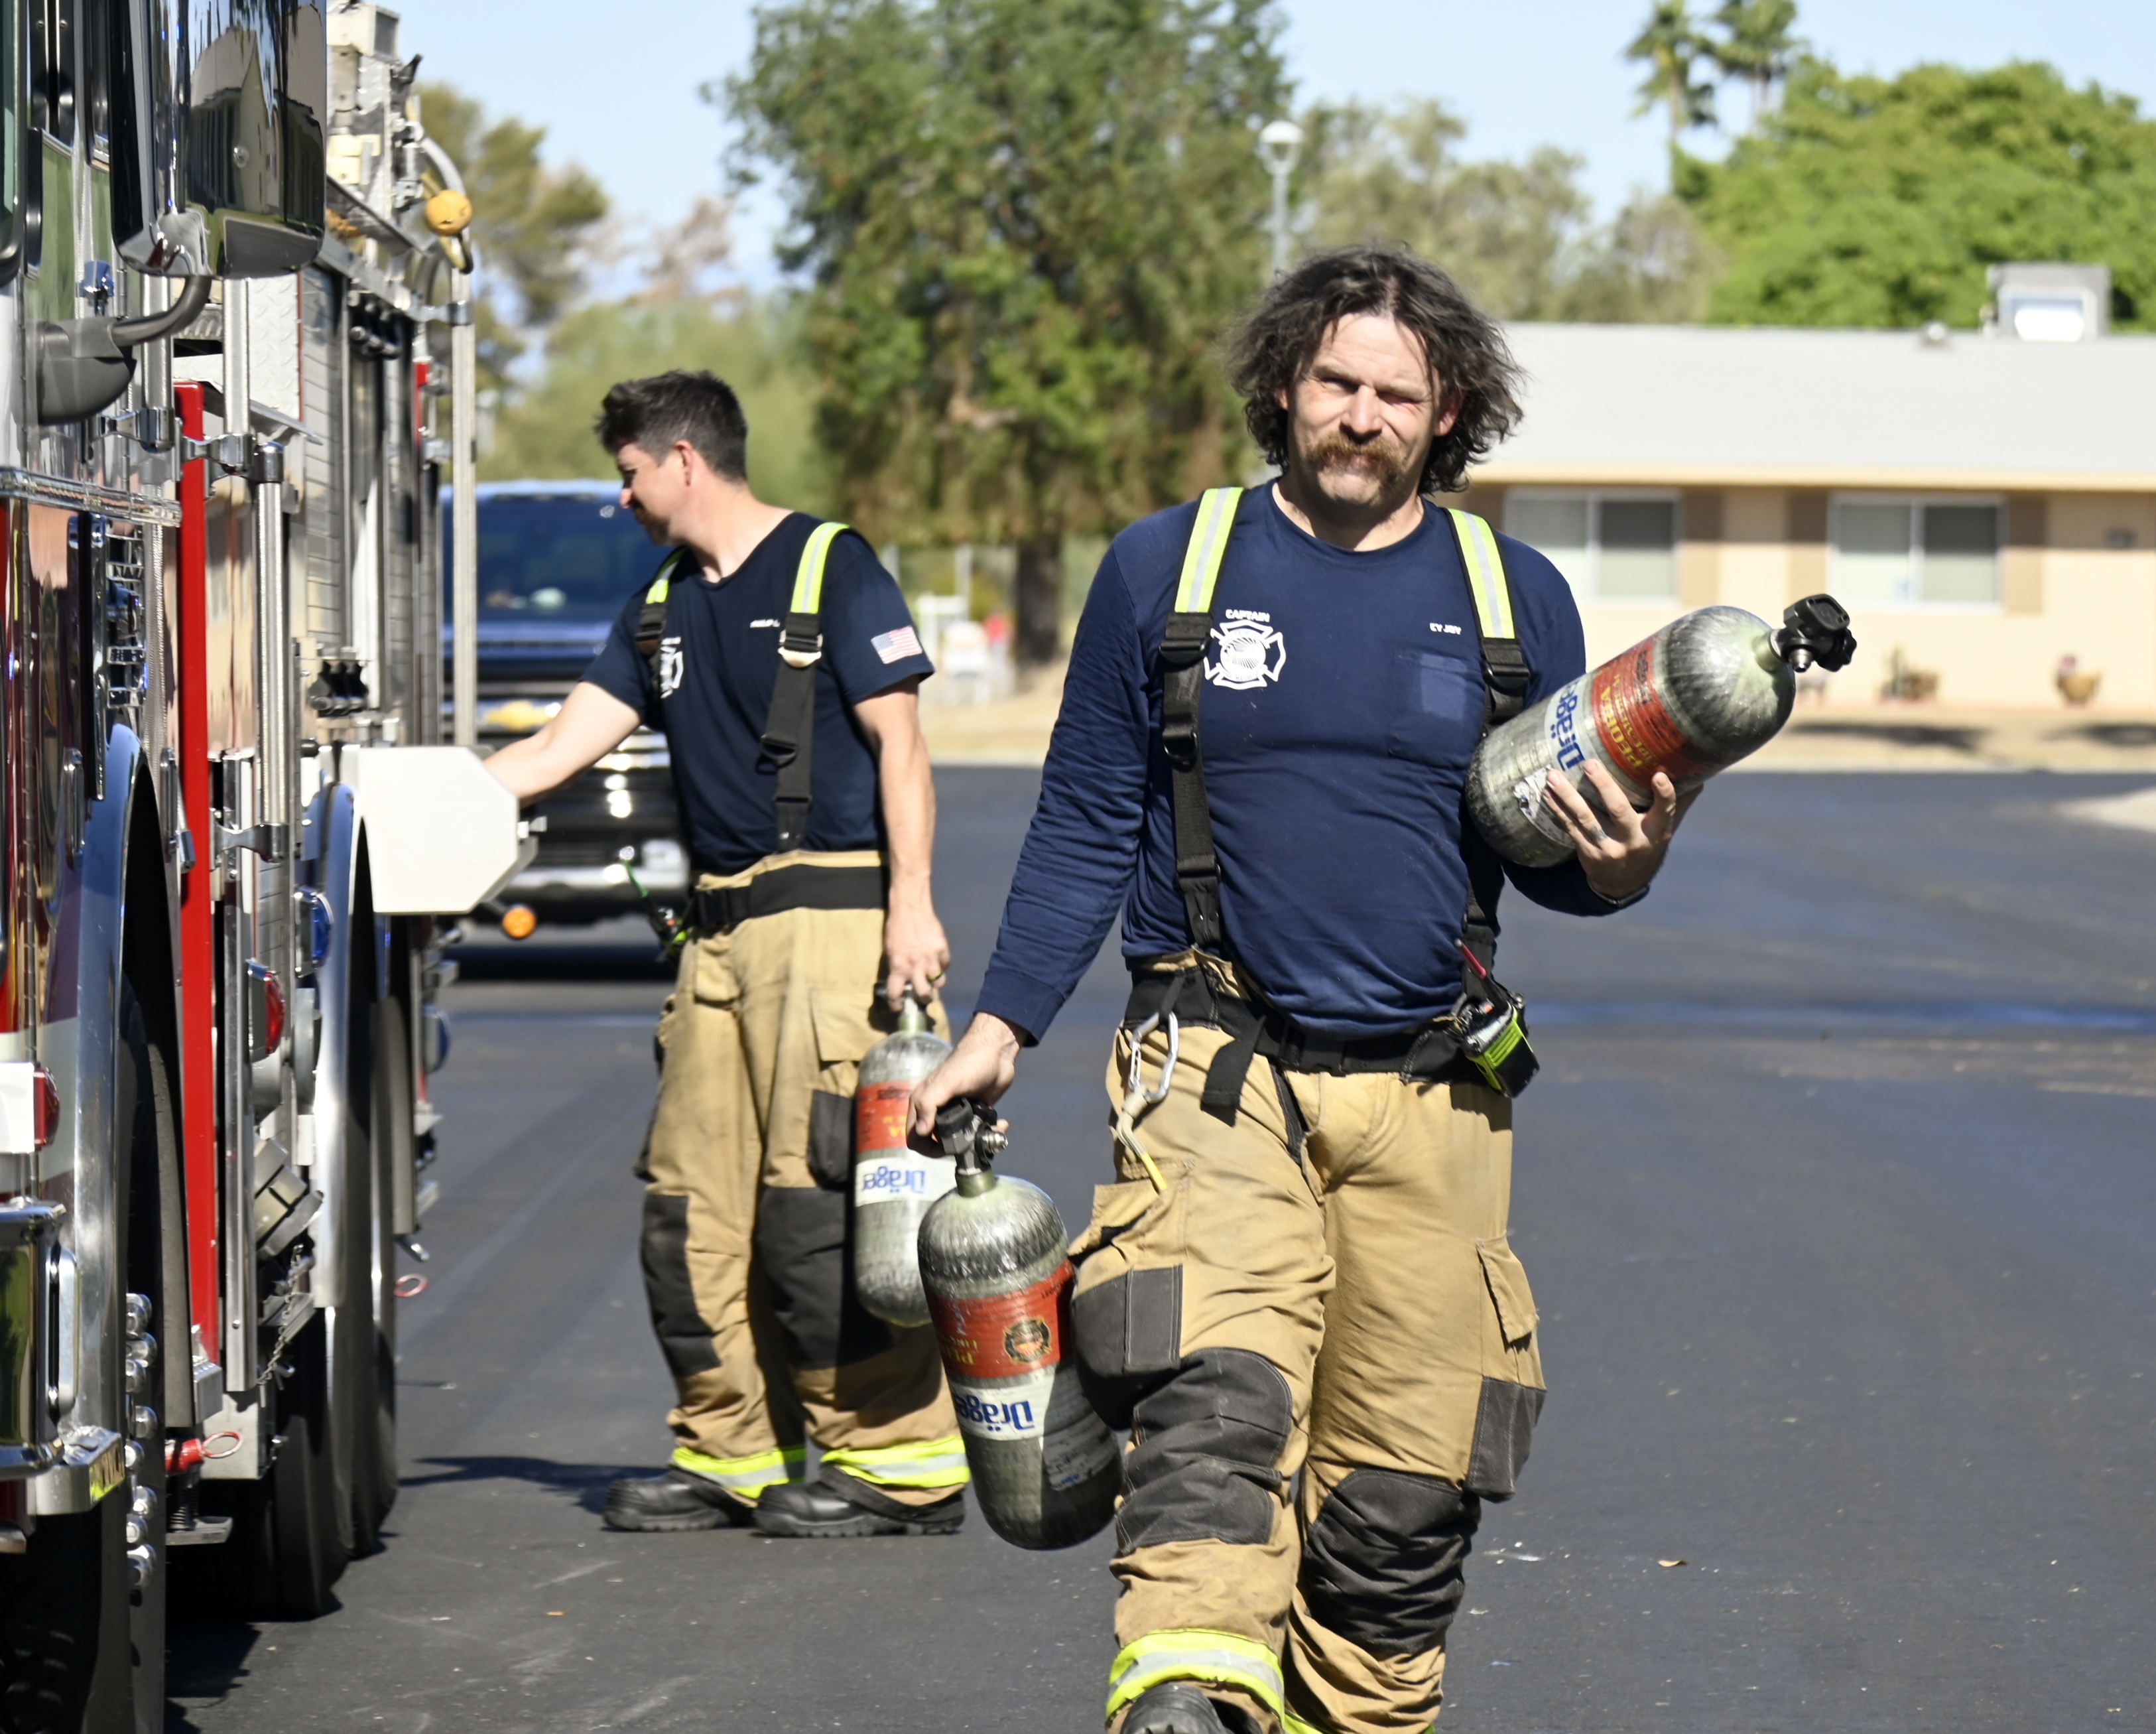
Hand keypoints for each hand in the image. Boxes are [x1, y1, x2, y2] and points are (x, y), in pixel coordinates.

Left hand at [882, 899, 950, 1010]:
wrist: (910, 908)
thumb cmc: (896, 928)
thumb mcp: (890, 951)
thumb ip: (897, 967)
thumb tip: (903, 981)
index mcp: (898, 966)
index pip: (896, 994)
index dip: (897, 1005)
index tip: (899, 1007)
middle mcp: (915, 965)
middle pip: (924, 994)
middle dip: (924, 999)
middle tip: (923, 997)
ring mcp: (931, 958)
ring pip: (939, 982)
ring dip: (935, 983)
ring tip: (932, 979)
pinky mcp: (943, 949)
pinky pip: (945, 965)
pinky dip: (941, 965)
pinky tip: (936, 961)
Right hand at [911, 1013, 1026, 1136]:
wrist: (997, 1052)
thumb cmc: (969, 1064)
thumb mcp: (946, 1083)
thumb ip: (929, 1104)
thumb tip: (921, 1131)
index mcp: (923, 1103)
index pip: (914, 1136)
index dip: (926, 1147)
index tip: (946, 1147)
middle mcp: (937, 1110)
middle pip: (938, 1142)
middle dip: (955, 1147)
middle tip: (971, 1141)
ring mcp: (956, 1113)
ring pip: (961, 1139)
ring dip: (976, 1141)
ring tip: (991, 1132)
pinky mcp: (975, 1113)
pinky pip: (978, 1131)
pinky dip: (990, 1132)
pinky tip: (1000, 1124)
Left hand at [1541, 761, 1699, 901]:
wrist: (1624, 882)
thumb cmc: (1647, 843)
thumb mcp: (1666, 827)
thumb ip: (1679, 802)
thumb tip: (1698, 772)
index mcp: (1658, 831)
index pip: (1667, 810)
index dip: (1664, 794)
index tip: (1659, 776)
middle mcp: (1634, 840)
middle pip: (1618, 810)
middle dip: (1603, 786)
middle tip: (1588, 763)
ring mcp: (1609, 848)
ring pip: (1586, 818)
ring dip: (1567, 795)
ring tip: (1553, 775)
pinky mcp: (1588, 852)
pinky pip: (1570, 827)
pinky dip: (1557, 809)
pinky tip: (1547, 793)